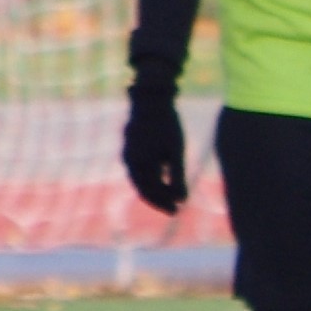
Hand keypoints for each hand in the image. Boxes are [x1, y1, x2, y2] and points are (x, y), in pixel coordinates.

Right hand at [122, 85, 187, 213]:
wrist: (151, 100)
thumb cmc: (166, 125)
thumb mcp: (175, 152)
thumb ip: (177, 177)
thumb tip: (182, 201)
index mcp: (140, 164)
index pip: (151, 192)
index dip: (164, 203)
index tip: (177, 210)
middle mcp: (130, 161)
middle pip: (143, 188)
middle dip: (159, 199)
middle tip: (174, 209)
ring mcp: (128, 153)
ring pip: (140, 179)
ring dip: (153, 189)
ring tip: (168, 195)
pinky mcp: (130, 146)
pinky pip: (138, 168)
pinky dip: (149, 177)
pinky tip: (161, 177)